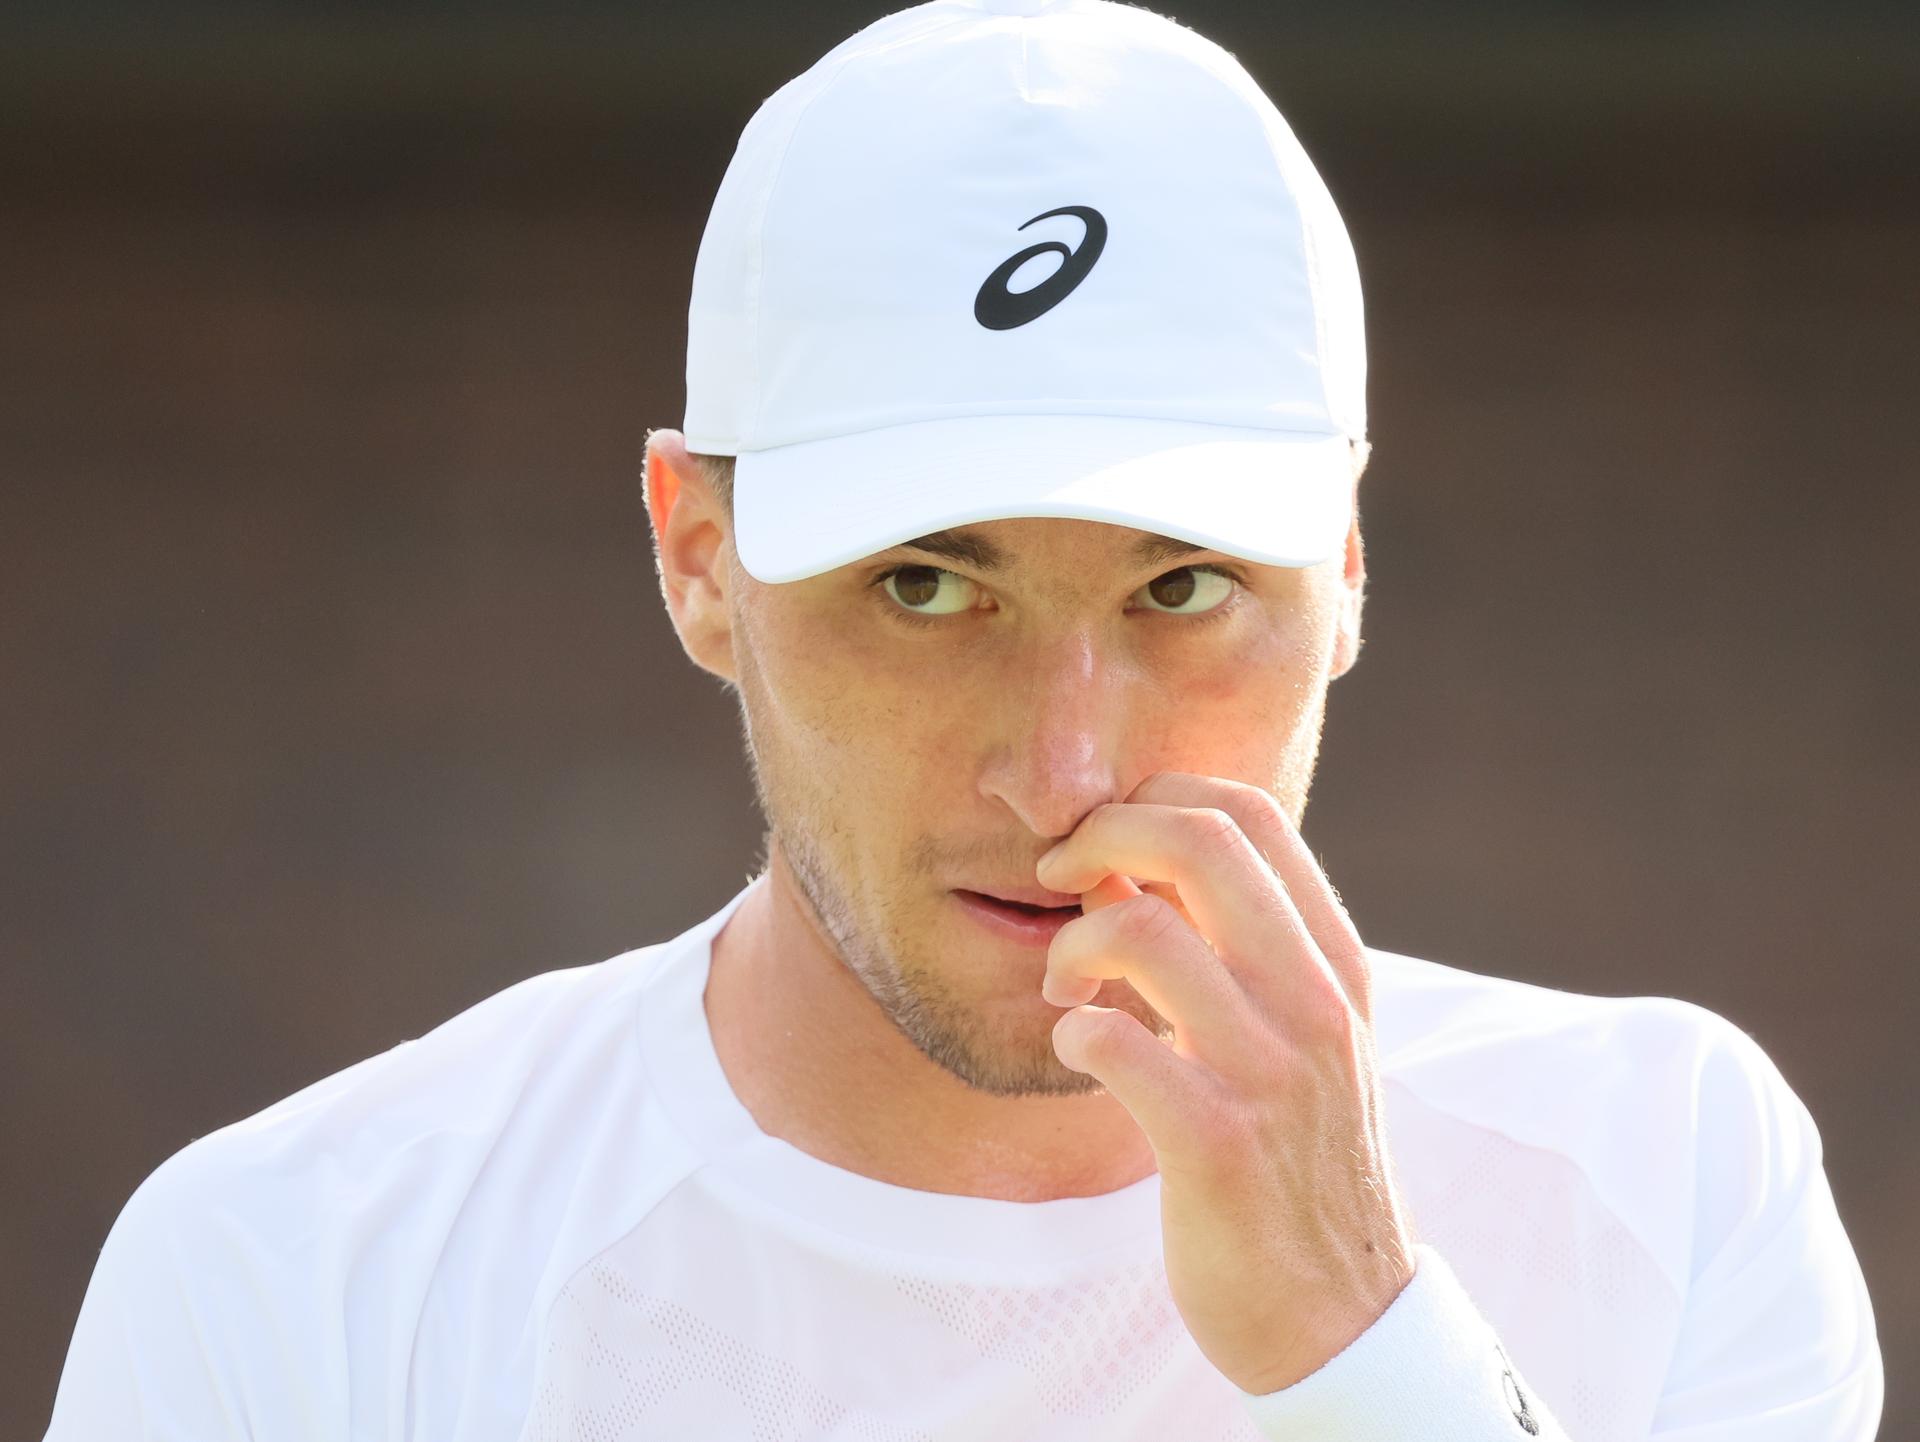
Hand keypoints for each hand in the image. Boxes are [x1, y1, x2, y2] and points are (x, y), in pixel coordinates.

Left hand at [1035, 771, 1416, 1395]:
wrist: (1341, 1315)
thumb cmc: (1295, 1159)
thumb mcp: (1296, 1036)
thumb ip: (1236, 949)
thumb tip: (1129, 860)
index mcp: (1336, 962)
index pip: (1250, 814)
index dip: (1156, 800)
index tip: (1105, 844)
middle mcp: (1316, 1001)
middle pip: (1198, 840)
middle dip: (1101, 835)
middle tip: (1057, 880)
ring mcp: (1271, 1072)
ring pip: (1142, 932)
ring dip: (1071, 946)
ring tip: (1064, 987)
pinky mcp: (1218, 1145)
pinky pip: (1115, 1043)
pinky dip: (1074, 1031)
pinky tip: (1079, 1050)